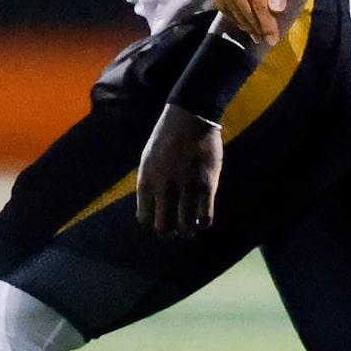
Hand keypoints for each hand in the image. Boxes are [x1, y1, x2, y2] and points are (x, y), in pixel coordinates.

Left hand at [136, 105, 223, 237]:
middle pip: (163, 227)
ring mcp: (186, 186)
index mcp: (146, 181)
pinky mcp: (206, 184)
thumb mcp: (148, 161)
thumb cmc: (167, 138)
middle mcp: (163, 187)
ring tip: (190, 227)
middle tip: (176, 230)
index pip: (144, 218)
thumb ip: (149, 186)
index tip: (161, 224)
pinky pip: (205, 216)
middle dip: (170, 233)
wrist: (189, 117)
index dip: (153, 225)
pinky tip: (203, 219)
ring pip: (185, 226)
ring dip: (187, 231)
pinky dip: (203, 223)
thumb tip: (151, 212)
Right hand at [202, 0, 289, 44]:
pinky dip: (227, 10)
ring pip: (228, 8)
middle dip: (254, 28)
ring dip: (240, 22)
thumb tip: (277, 9)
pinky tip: (234, 14)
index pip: (260, 9)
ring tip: (250, 31)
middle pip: (243, 12)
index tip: (274, 39)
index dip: (267, 26)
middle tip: (263, 39)